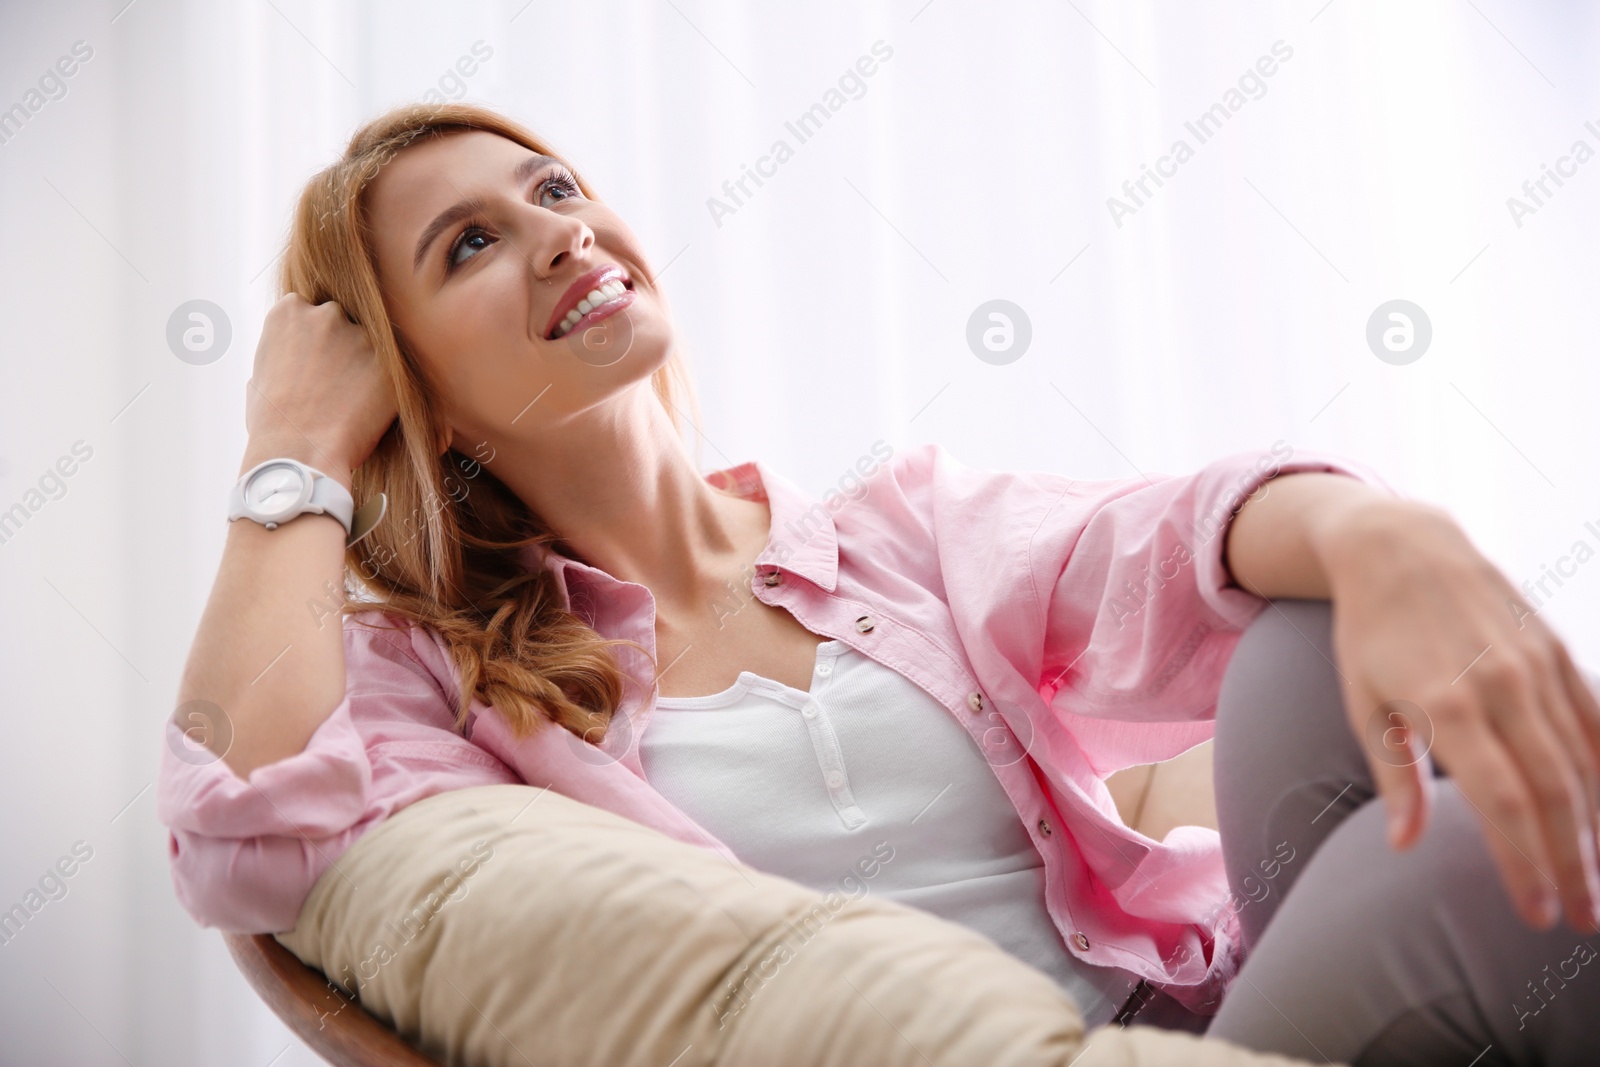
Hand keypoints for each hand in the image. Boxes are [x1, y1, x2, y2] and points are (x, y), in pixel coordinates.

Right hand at [242, 293, 397, 486]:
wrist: (299, 453)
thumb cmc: (271, 424)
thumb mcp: (259, 376)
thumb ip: (280, 352)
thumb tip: (290, 355)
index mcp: (289, 312)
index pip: (308, 309)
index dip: (313, 339)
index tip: (314, 362)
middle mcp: (327, 314)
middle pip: (342, 320)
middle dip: (342, 345)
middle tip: (337, 382)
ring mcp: (361, 336)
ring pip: (371, 344)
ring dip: (366, 365)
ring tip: (353, 401)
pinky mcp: (390, 363)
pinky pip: (393, 371)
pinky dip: (385, 387)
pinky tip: (370, 410)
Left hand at [1319, 500, 1599, 932]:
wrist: (1400, 546)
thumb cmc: (1369, 634)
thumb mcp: (1362, 702)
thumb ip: (1392, 776)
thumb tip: (1403, 846)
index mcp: (1446, 704)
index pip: (1500, 801)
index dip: (1523, 862)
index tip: (1536, 913)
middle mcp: (1501, 685)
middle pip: (1553, 791)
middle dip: (1571, 863)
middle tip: (1581, 918)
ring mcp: (1536, 665)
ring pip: (1584, 760)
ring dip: (1597, 828)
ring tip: (1598, 883)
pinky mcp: (1556, 651)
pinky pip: (1596, 718)